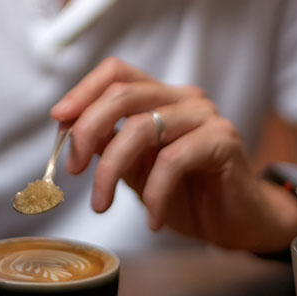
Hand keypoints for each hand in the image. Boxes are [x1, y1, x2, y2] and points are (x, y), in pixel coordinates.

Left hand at [51, 57, 296, 251]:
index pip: (116, 72)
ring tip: (102, 204)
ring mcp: (205, 116)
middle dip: (87, 130)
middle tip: (72, 169)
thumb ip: (108, 144)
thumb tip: (67, 129)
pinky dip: (154, 193)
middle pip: (123, 94)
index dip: (83, 90)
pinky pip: (174, 160)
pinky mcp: (224, 141)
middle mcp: (182, 98)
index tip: (58, 120)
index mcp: (159, 96)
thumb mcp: (135, 168)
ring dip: (111, 169)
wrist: (238, 223)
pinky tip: (152, 218)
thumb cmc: (186, 193)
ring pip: (142, 127)